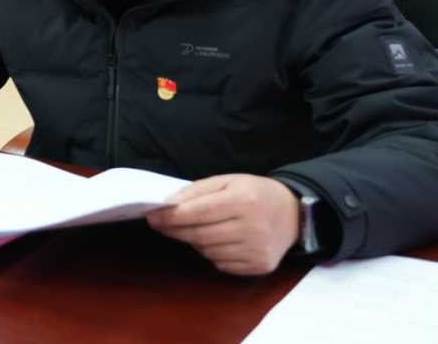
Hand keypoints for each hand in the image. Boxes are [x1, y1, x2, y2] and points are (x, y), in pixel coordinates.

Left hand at [146, 174, 300, 274]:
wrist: (293, 214)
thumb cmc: (254, 193)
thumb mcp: (227, 181)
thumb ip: (195, 191)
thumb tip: (167, 206)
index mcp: (244, 200)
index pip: (198, 213)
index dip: (171, 217)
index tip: (152, 217)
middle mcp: (253, 227)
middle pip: (200, 235)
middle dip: (175, 230)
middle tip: (161, 224)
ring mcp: (258, 249)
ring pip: (208, 251)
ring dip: (195, 241)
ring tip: (200, 228)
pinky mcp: (261, 266)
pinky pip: (222, 263)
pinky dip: (213, 253)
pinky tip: (220, 241)